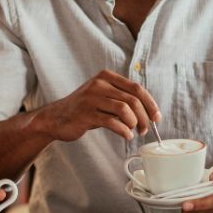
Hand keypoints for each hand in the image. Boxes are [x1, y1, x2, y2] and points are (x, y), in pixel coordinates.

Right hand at [36, 70, 160, 140]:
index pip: (136, 88)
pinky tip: (126, 135)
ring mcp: (91, 98)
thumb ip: (122, 98)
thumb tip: (149, 112)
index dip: (150, 103)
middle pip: (132, 99)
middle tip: (146, 129)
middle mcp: (99, 84)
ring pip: (124, 109)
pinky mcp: (85, 114)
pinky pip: (112, 122)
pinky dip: (123, 130)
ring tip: (135, 132)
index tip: (157, 117)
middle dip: (144, 116)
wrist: (56, 118)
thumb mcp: (103, 97)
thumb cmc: (85, 109)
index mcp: (106, 77)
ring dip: (134, 123)